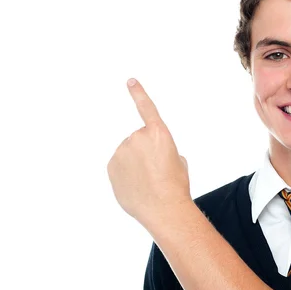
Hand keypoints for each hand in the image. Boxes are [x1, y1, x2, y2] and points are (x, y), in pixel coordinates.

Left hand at [107, 78, 190, 227]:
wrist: (164, 208)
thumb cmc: (176, 186)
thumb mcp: (178, 162)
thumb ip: (163, 151)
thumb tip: (150, 157)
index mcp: (158, 134)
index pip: (146, 108)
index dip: (138, 94)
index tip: (130, 81)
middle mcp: (138, 137)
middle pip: (139, 140)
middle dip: (145, 152)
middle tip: (157, 171)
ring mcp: (122, 151)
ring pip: (128, 154)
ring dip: (135, 164)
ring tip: (147, 181)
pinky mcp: (111, 166)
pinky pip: (119, 166)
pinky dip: (125, 174)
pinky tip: (136, 186)